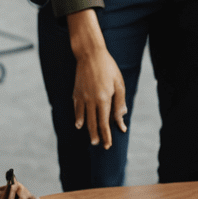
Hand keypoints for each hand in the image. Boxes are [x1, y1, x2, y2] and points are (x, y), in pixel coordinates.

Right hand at [67, 11, 126, 148]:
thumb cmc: (108, 68)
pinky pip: (76, 109)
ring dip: (87, 130)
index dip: (106, 135)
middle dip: (96, 136)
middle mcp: (91, 100)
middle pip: (93, 123)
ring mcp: (82, 97)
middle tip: (98, 145)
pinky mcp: (76, 92)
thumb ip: (120, 102)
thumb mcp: (119, 83)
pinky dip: (78, 118)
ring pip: (83, 118)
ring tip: (91, 139)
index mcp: (104, 99)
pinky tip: (79, 123)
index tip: (108, 145)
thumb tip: (122, 118)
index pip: (105, 123)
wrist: (90, 54)